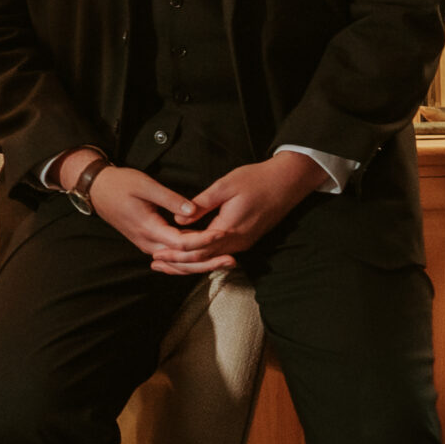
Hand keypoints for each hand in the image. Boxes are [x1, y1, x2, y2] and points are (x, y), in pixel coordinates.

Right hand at [86, 164, 240, 273]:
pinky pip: (172, 258)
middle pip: (182, 260)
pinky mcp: (149, 242)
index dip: (203, 241)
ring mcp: (147, 244)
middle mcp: (148, 242)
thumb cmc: (120, 184)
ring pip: (178, 263)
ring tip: (224, 263)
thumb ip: (170, 199)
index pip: (181, 243)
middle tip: (232, 261)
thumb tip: (193, 210)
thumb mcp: (145, 185)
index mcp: (148, 228)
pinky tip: (206, 261)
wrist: (97, 190)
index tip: (222, 235)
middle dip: (208, 262)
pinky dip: (189, 261)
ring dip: (201, 265)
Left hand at [161, 152, 326, 273]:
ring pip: (212, 259)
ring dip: (190, 262)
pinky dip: (203, 255)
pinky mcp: (246, 239)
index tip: (157, 253)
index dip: (176, 253)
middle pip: (204, 260)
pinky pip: (221, 253)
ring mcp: (244, 242)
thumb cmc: (256, 180)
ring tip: (168, 263)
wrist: (287, 182)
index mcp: (230, 229)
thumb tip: (179, 218)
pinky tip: (190, 253)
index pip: (198, 249)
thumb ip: (201, 204)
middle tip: (156, 263)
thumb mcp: (224, 186)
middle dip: (179, 263)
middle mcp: (238, 241)